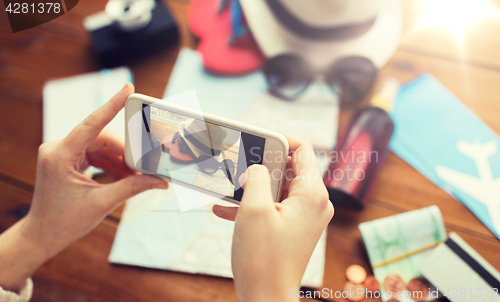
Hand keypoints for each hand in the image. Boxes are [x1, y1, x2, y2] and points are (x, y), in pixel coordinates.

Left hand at [0, 83, 167, 291]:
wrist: (42, 235)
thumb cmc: (65, 222)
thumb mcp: (102, 204)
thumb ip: (132, 188)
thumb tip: (160, 181)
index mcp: (60, 155)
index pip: (92, 124)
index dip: (112, 105)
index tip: (128, 88)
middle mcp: (57, 148)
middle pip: (101, 138)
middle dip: (124, 153)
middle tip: (144, 168)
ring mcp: (60, 152)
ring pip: (100, 146)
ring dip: (119, 161)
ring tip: (135, 177)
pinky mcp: (66, 158)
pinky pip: (94, 154)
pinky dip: (110, 164)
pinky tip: (123, 177)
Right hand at [213, 135, 333, 301]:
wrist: (266, 298)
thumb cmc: (262, 259)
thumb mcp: (254, 209)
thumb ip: (257, 178)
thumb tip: (258, 166)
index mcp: (311, 194)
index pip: (303, 150)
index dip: (280, 138)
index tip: (257, 137)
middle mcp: (314, 203)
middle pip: (289, 168)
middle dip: (261, 164)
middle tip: (238, 163)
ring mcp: (305, 217)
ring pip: (278, 188)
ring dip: (253, 186)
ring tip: (228, 187)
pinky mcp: (294, 229)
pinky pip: (274, 206)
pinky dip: (254, 205)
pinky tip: (225, 209)